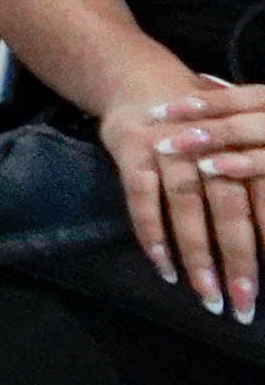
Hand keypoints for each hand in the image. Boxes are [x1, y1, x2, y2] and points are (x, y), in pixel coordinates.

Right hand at [108, 84, 264, 318]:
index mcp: (244, 146)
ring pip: (187, 207)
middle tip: (244, 306)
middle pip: (230, 209)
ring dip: (197, 256)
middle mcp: (211, 148)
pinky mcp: (132, 152)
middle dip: (239, 260)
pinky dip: (152, 234)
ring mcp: (169, 149)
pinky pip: (141, 198)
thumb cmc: (202, 119)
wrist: (139, 78)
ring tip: (207, 297)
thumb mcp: (238, 139)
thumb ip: (258, 177)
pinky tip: (164, 269)